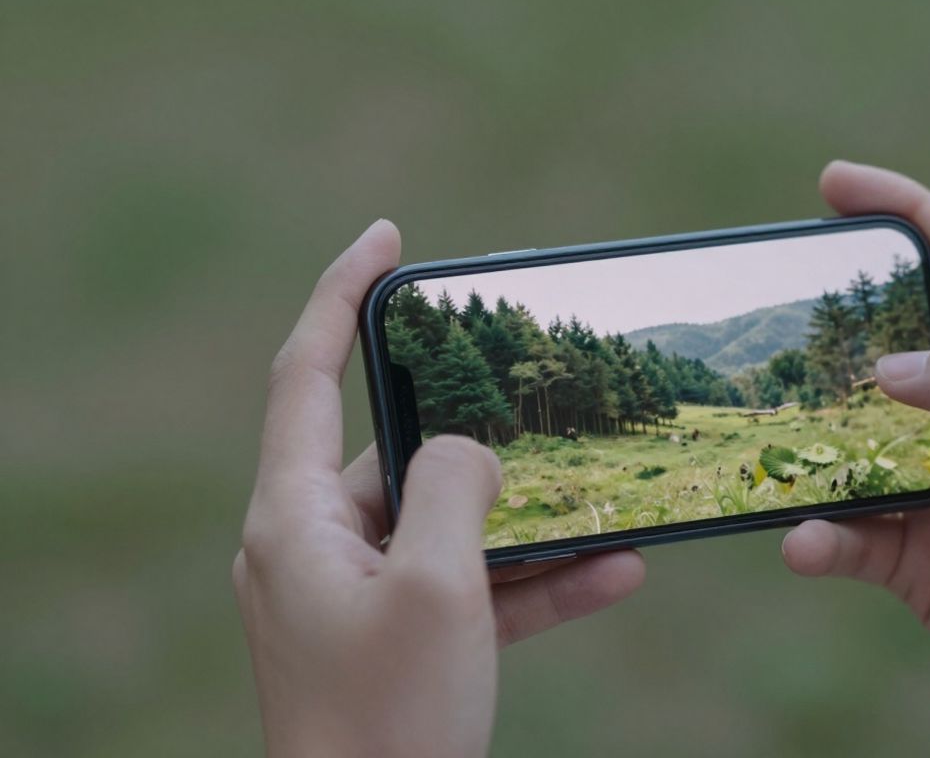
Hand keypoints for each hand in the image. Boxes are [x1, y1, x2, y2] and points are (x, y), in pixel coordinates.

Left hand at [234, 220, 645, 756]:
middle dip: (483, 435)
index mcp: (295, 519)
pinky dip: (532, 580)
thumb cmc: (390, 720)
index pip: (307, 374)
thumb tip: (471, 448)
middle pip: (401, 453)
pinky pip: (469, 587)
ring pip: (450, 526)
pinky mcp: (397, 638)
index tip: (390, 237)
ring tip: (611, 505)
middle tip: (545, 393)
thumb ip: (457, 488)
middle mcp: (315, 546)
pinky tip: (617, 572)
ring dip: (531, 521)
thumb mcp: (438, 587)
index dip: (341, 293)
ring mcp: (357, 595)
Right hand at [781, 162, 929, 754]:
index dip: (904, 213)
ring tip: (767, 446)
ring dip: (807, 447)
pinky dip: (818, 536)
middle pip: (891, 346)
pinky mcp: (918, 561)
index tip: (834, 185)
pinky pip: (848, 535)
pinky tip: (805, 542)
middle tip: (771, 318)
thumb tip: (887, 365)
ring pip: (852, 445)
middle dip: (830, 330)